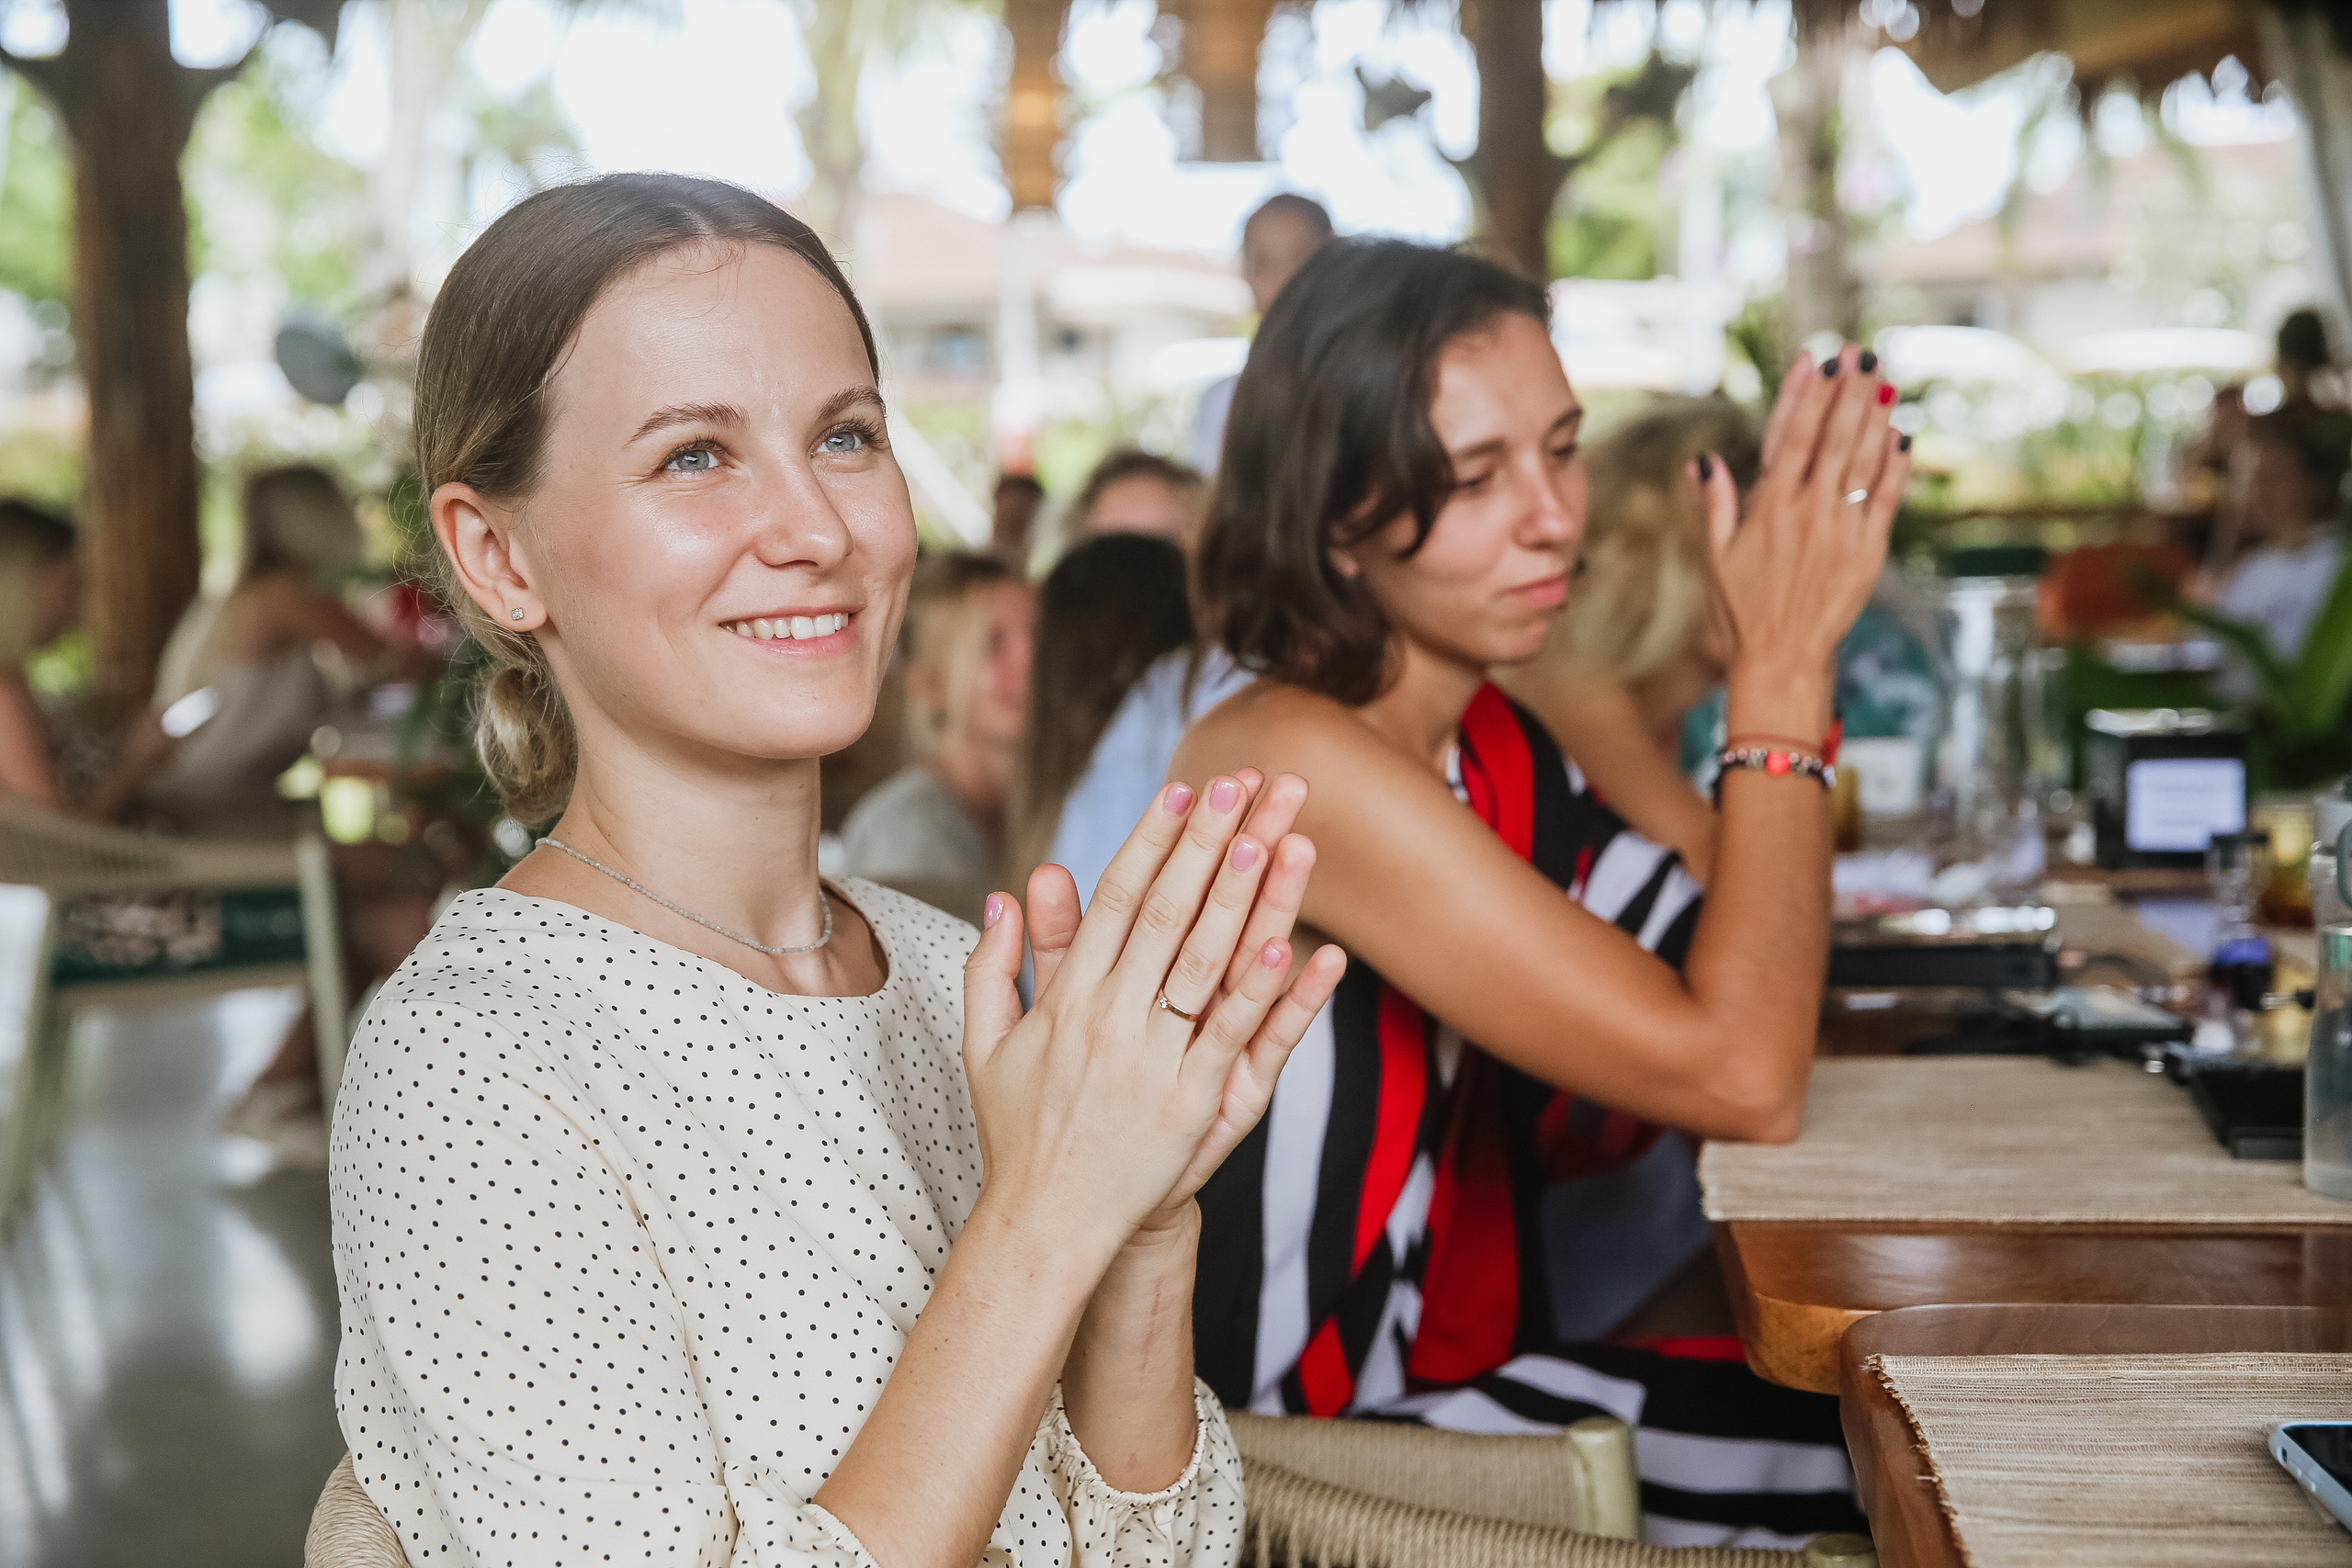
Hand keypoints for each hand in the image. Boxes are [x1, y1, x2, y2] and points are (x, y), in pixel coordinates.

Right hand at [961, 770, 1345, 1267]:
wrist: (1046, 1224)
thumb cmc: (1018, 1132)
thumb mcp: (986, 1044)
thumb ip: (994, 965)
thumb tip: (1005, 893)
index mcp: (1067, 999)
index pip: (1117, 900)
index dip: (1152, 842)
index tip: (1183, 792)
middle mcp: (1111, 1019)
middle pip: (1169, 913)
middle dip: (1207, 843)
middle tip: (1242, 784)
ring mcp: (1155, 1060)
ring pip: (1206, 962)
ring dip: (1241, 894)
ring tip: (1271, 834)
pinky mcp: (1194, 1102)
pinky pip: (1236, 1034)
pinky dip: (1264, 987)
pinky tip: (1294, 940)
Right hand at [1700, 343, 1909, 694]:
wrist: (1782, 657)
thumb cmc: (1742, 609)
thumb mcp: (1716, 556)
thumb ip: (1715, 504)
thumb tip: (1703, 461)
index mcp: (1768, 508)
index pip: (1792, 437)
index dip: (1809, 396)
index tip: (1821, 363)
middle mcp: (1807, 513)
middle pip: (1833, 438)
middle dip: (1849, 392)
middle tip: (1863, 353)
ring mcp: (1841, 530)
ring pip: (1863, 461)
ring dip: (1876, 416)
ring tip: (1886, 379)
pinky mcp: (1869, 552)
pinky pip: (1886, 499)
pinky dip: (1896, 465)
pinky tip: (1902, 434)